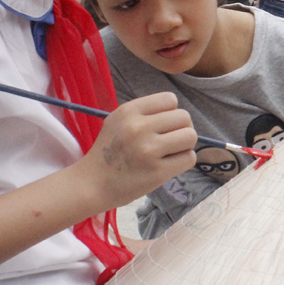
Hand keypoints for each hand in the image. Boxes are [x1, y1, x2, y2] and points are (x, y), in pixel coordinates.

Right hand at [81, 92, 197, 211]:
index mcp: (129, 111)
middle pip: (184, 117)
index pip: (170, 99)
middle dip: (181, 128)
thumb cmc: (109, 152)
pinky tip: (169, 164)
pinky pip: (189, 158)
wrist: (92, 184)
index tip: (162, 125)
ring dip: (185, 144)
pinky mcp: (158, 172)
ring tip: (171, 151)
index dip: (171, 112)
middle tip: (169, 140)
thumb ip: (145, 113)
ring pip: (191, 136)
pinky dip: (183, 161)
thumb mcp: (118, 121)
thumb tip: (178, 113)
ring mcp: (149, 150)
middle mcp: (139, 128)